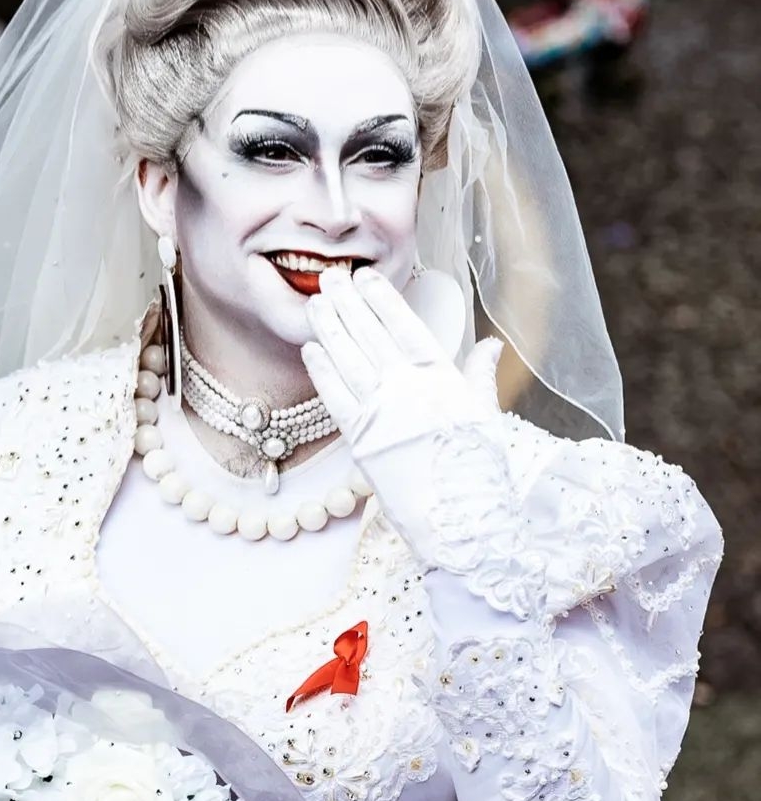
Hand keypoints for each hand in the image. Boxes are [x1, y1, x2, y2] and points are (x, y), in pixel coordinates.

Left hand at [301, 266, 502, 463]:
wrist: (459, 522)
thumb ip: (480, 375)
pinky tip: (311, 349)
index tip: (365, 278)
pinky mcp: (360, 439)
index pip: (406, 327)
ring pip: (348, 359)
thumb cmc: (478, 469)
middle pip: (370, 336)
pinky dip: (321, 371)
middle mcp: (408, 389)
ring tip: (316, 304)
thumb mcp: (486, 415)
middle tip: (331, 278)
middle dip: (348, 304)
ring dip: (329, 329)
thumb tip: (490, 344)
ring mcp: (381, 412)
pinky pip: (335, 397)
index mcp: (442, 378)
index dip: (382, 300)